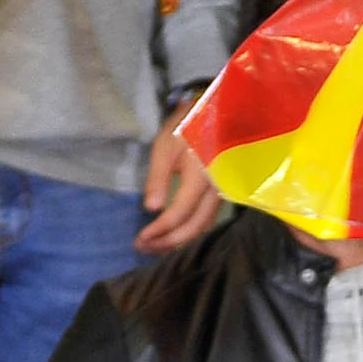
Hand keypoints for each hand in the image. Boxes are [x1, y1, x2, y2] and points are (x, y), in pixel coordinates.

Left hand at [133, 111, 221, 255]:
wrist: (216, 112)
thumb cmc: (187, 126)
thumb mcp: (165, 146)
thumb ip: (158, 177)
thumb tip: (151, 208)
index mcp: (201, 175)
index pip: (179, 213)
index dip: (159, 230)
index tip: (140, 239)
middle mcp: (217, 189)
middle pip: (194, 227)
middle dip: (167, 242)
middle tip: (143, 248)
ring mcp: (222, 193)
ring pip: (203, 227)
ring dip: (178, 242)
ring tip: (154, 248)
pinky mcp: (222, 194)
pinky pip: (207, 220)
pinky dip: (189, 232)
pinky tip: (172, 236)